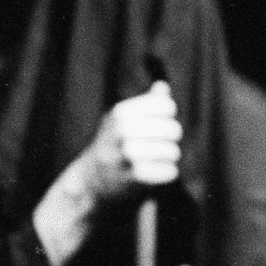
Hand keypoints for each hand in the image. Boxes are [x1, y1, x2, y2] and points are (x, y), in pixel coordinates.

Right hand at [76, 82, 181, 202]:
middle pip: (171, 129)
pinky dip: (169, 172)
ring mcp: (123, 155)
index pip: (165, 105)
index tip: (162, 119)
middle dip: (174, 135)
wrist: (91, 176)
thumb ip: (147, 102)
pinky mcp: (129, 178)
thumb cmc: (115, 142)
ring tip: (168, 155)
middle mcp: (121, 131)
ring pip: (169, 151)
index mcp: (121, 112)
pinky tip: (166, 170)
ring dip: (172, 154)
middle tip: (168, 140)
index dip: (168, 113)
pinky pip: (165, 172)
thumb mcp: (124, 118)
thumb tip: (162, 86)